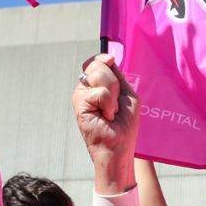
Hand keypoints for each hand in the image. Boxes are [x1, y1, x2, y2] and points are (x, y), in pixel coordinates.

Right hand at [72, 54, 138, 193]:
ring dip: (113, 94)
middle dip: (115, 83)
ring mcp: (80, 95)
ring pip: (98, 74)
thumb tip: (108, 57)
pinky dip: (109, 105)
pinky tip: (106, 117)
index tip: (111, 61)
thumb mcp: (127, 94)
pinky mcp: (78, 103)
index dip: (104, 59)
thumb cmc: (124, 125)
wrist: (118, 148)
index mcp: (97, 85)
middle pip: (98, 65)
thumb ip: (117, 75)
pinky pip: (100, 92)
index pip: (96, 61)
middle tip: (115, 104)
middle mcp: (86, 88)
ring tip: (111, 111)